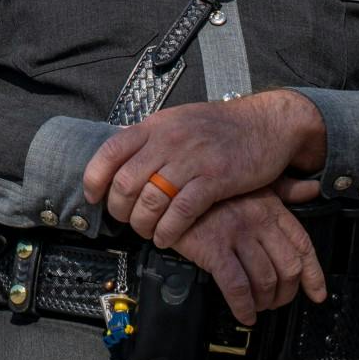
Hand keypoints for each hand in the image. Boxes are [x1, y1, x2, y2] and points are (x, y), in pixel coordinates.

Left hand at [81, 90, 325, 247]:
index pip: (110, 151)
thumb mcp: (177, 121)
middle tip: (125, 220)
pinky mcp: (215, 179)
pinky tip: (167, 238)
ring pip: (150, 200)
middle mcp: (168, 140)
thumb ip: (150, 138)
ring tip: (147, 232)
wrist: (264, 123)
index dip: (95, 179)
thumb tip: (119, 155)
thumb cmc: (220, 126)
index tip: (94, 197)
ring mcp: (192, 159)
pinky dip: (169, 230)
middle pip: (126, 182)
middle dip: (119, 209)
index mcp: (155, 126)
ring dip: (142, 224)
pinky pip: (182, 211)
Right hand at [167, 188, 327, 325]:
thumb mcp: (251, 183)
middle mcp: (257, 220)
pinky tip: (243, 314)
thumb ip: (284, 190)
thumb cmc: (210, 189)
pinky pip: (237, 286)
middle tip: (276, 302)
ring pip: (265, 280)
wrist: (168, 189)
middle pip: (288, 268)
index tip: (316, 294)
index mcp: (270, 206)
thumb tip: (312, 189)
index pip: (303, 245)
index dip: (313, 275)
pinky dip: (243, 306)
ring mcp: (236, 234)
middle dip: (286, 293)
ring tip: (257, 307)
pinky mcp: (213, 248)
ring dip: (264, 303)